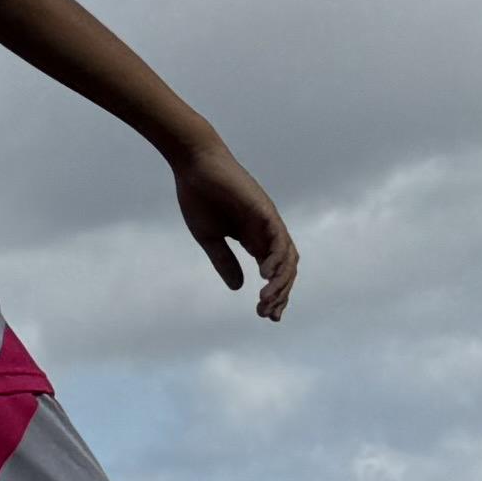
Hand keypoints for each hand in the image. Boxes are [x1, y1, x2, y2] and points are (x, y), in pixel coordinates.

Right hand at [168, 137, 296, 319]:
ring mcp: (269, 221)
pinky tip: (266, 275)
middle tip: (267, 313)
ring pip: (287, 257)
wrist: (194, 165)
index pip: (273, 271)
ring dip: (280, 281)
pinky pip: (279, 239)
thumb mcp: (209, 237)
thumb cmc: (198, 196)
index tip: (267, 315)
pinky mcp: (265, 211)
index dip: (274, 294)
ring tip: (267, 299)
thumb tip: (239, 288)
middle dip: (280, 293)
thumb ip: (225, 261)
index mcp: (254, 238)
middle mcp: (267, 231)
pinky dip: (276, 258)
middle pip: (285, 268)